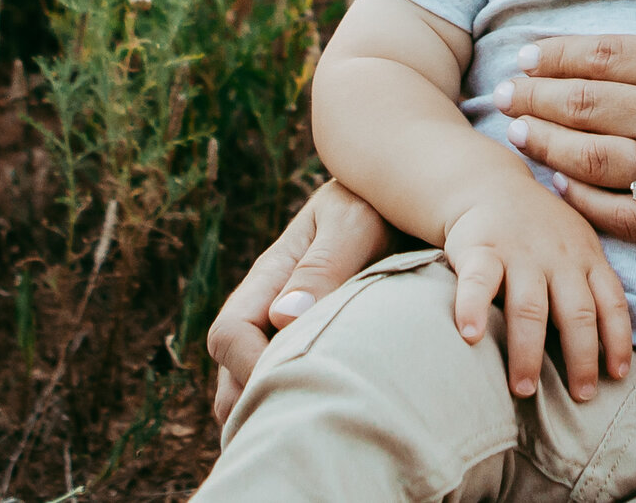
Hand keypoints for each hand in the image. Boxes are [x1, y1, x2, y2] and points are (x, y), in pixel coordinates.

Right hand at [205, 179, 390, 424]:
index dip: (247, 366)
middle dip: (251, 404)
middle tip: (294, 429)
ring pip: (256, 385)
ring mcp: (289, 328)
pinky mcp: (321, 344)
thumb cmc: (377, 206)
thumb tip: (283, 318)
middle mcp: (270, 307)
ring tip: (310, 433)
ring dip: (273, 409)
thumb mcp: (354, 224)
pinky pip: (294, 382)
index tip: (291, 382)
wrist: (407, 203)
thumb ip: (323, 265)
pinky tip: (330, 419)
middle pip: (232, 373)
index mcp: (270, 277)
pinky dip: (299, 405)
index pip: (228, 335)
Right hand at [444, 180, 633, 402]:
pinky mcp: (480, 248)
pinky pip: (478, 281)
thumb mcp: (577, 246)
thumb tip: (611, 352)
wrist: (489, 183)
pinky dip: (474, 309)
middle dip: (581, 358)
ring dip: (528, 351)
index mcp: (586, 257)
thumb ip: (591, 286)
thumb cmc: (540, 230)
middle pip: (577, 313)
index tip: (618, 375)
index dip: (618, 340)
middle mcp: (558, 257)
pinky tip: (471, 337)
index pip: (611, 302)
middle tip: (580, 396)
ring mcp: (519, 252)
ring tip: (524, 388)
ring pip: (530, 306)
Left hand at [494, 0, 635, 255]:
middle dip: (539, 96)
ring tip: (519, 134)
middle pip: (592, 105)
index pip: (611, 55)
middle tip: (504, 92)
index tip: (527, 52)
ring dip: (551, 147)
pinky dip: (592, 206)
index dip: (559, 53)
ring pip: (602, 162)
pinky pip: (635, 220)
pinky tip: (565, 191)